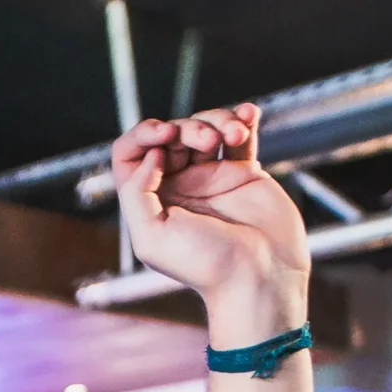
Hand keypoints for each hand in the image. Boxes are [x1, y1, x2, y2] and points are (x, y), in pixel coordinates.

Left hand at [112, 105, 310, 341]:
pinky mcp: (243, 173)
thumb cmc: (207, 267)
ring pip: (205, 128)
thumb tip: (152, 154)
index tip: (165, 135)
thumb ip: (136, 192)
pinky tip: (249, 115)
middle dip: (187, 127)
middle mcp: (179, 187)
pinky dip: (243, 118)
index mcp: (151, 201)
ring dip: (218, 120)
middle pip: (172, 135)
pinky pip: (239, 135)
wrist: (259, 277)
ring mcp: (211, 178)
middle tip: (206, 141)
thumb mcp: (150, 237)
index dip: (143, 134)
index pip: (132, 153)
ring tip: (233, 135)